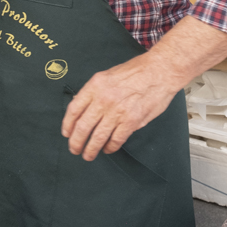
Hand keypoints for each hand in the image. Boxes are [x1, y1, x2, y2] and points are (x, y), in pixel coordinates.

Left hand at [60, 54, 182, 161]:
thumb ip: (94, 91)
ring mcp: (117, 111)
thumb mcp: (108, 75)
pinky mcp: (132, 121)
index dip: (67, 125)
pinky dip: (110, 147)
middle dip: (76, 142)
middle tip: (74, 149)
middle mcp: (103, 99)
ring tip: (88, 155)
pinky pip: (116, 140)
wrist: (160, 71)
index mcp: (95, 85)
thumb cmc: (136, 71)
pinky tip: (107, 149)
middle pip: (83, 126)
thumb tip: (81, 105)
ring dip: (91, 149)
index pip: (74, 109)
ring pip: (98, 137)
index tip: (66, 134)